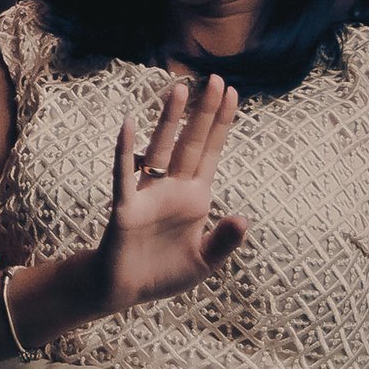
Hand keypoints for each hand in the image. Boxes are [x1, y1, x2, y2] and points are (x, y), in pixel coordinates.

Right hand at [93, 75, 247, 312]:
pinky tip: (129, 125)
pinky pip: (124, 175)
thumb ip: (224, 241)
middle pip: (191, 142)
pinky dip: (126, 151)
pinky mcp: (125, 207)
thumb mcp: (203, 261)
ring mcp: (148, 194)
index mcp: (194, 198)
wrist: (124, 290)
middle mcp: (172, 188)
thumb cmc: (163, 272)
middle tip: (216, 79)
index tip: (233, 94)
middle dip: (204, 112)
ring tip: (181, 88)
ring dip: (170, 120)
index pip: (210, 153)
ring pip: (160, 149)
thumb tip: (243, 219)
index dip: (221, 124)